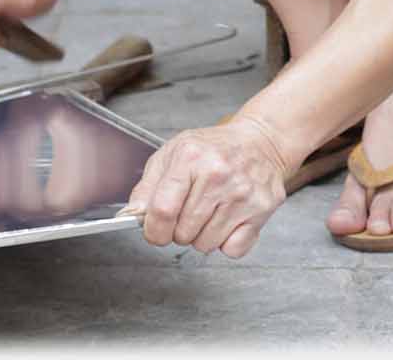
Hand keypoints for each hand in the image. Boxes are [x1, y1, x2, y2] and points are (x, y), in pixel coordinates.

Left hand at [123, 113, 292, 258]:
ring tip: (211, 211)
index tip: (155, 230)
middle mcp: (218, 174)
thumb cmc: (214, 149)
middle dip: (180, 230)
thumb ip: (148, 186)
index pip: (162, 211)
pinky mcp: (262, 209)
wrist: (261, 142)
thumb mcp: (173, 154)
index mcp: (191, 157)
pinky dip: (228, 242)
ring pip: (206, 245)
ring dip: (203, 236)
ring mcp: (242, 193)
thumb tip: (131, 216)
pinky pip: (233, 250)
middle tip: (190, 210)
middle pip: (183, 233)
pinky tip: (229, 219)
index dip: (153, 230)